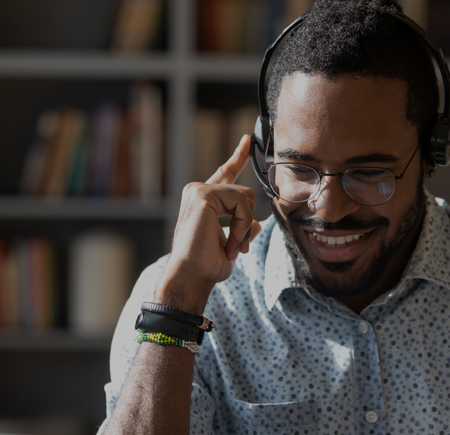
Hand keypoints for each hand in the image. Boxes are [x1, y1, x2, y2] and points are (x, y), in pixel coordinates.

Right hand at [155, 134, 261, 312]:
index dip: (237, 158)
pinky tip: (230, 241)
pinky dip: (241, 225)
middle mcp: (198, 191)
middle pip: (245, 192)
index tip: (246, 141)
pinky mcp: (202, 194)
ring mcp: (198, 190)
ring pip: (246, 197)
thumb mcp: (231, 247)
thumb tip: (257, 225)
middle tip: (238, 248)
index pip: (224, 174)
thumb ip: (242, 230)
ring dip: (244, 227)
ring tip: (232, 247)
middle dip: (248, 223)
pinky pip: (241, 201)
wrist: (191, 277)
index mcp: (204, 202)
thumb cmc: (206, 267)